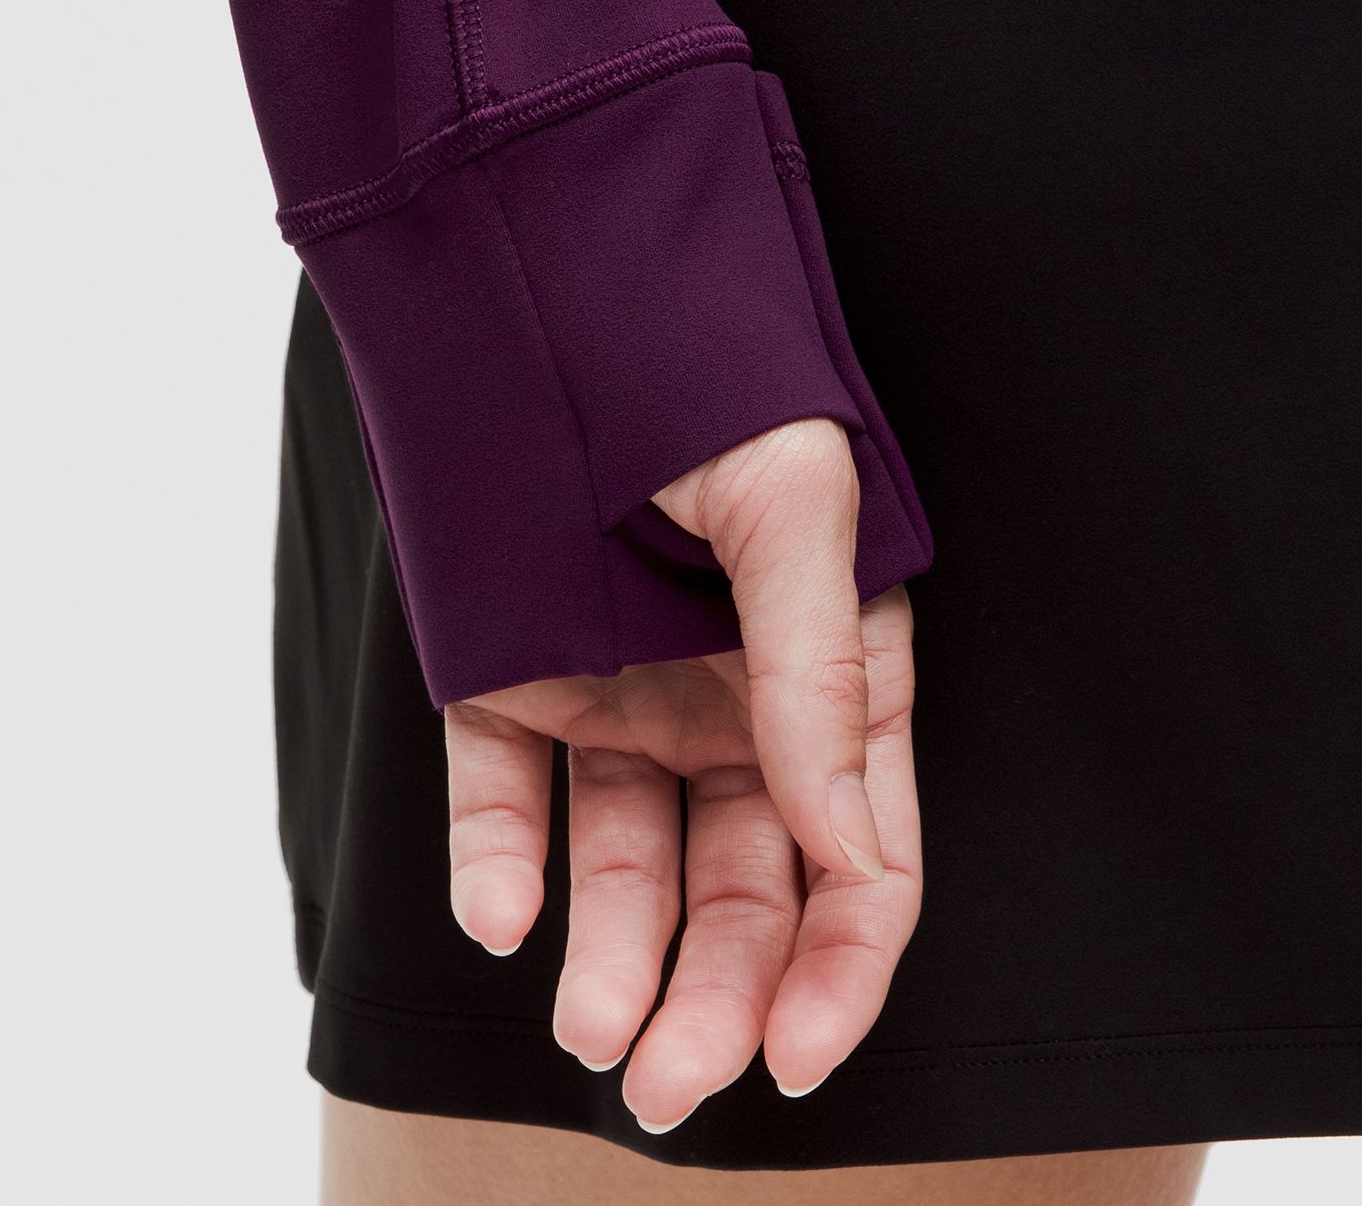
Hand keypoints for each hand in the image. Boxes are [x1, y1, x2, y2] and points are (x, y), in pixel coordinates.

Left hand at [444, 418, 920, 1128]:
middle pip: (743, 885)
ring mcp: (621, 691)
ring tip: (589, 1028)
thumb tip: (854, 853)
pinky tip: (501, 910)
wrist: (550, 279)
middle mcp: (731, 699)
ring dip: (612, 955)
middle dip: (719, 992)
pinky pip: (503, 791)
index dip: (840, 963)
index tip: (795, 1051)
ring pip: (627, 861)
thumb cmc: (706, 370)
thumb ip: (819, 678)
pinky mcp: (511, 674)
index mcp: (829, 666)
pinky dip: (500, 858)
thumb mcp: (796, 507)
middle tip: (673, 1083)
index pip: (861, 853)